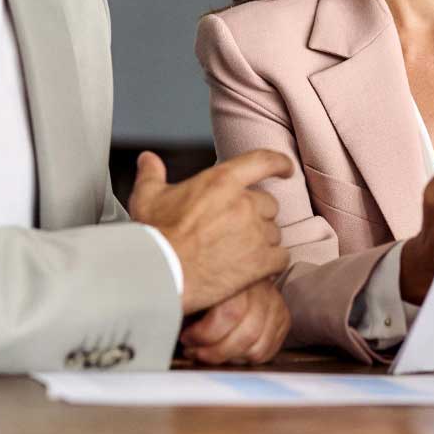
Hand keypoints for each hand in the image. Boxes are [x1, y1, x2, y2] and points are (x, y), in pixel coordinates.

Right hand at [129, 149, 293, 313]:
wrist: (160, 274)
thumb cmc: (154, 236)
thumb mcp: (148, 197)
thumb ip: (152, 174)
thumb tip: (147, 159)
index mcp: (222, 181)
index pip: (262, 161)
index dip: (279, 163)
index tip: (286, 169)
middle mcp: (244, 204)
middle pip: (269, 204)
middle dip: (257, 215)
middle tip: (235, 230)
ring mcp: (255, 233)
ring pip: (274, 232)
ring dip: (262, 241)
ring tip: (237, 253)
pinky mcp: (260, 262)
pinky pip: (280, 258)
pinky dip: (271, 263)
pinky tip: (255, 269)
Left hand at [179, 278, 289, 365]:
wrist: (230, 268)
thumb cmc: (203, 285)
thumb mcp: (193, 287)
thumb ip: (187, 301)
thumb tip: (170, 322)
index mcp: (236, 276)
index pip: (230, 313)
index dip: (204, 334)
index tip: (186, 338)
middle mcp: (260, 287)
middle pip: (247, 333)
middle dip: (217, 351)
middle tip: (195, 352)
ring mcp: (274, 302)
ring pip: (258, 346)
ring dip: (232, 357)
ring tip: (212, 353)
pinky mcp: (282, 317)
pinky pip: (269, 349)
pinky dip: (248, 359)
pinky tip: (230, 353)